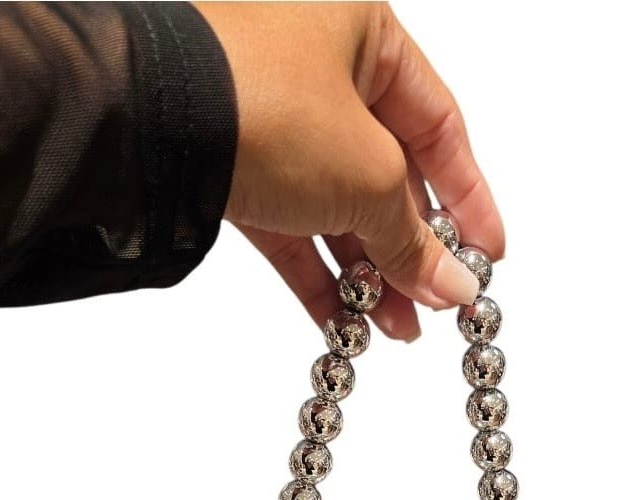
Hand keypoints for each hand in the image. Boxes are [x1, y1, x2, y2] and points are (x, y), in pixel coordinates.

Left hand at [194, 1, 503, 341]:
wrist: (147, 123)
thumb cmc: (264, 107)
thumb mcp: (367, 177)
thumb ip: (415, 238)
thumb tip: (456, 287)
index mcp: (364, 33)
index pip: (439, 125)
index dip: (469, 196)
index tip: (488, 254)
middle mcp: (316, 67)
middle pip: (386, 172)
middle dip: (412, 248)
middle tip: (436, 304)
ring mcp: (269, 118)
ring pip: (336, 205)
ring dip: (368, 271)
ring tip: (395, 329)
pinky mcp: (231, 166)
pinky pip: (289, 225)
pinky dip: (318, 272)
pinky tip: (345, 322)